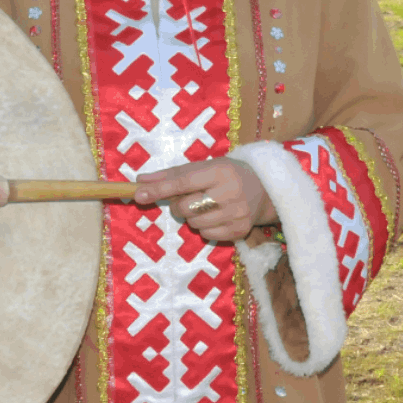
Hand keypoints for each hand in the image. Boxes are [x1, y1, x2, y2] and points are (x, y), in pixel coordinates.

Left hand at [133, 159, 276, 243]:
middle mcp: (231, 192)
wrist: (264, 190)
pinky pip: (207, 235)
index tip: (138, 194)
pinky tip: (215, 217)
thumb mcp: (203, 167)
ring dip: (191, 217)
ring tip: (204, 207)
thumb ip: (171, 175)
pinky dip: (204, 228)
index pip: (184, 182)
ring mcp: (237, 213)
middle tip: (187, 199)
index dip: (159, 189)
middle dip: (178, 206)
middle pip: (186, 207)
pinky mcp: (241, 230)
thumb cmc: (226, 175)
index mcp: (220, 171)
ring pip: (195, 224)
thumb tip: (140, 181)